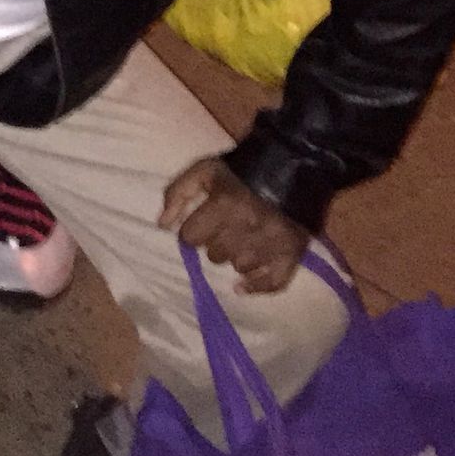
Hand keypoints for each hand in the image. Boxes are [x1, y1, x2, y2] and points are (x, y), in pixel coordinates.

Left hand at [160, 156, 310, 295]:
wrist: (290, 169)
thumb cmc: (240, 170)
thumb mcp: (203, 171)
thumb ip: (177, 193)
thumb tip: (162, 225)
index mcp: (224, 205)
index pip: (191, 237)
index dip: (192, 231)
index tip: (200, 224)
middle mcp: (247, 227)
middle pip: (214, 254)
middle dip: (215, 242)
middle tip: (225, 229)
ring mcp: (271, 243)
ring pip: (239, 266)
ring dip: (235, 257)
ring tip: (241, 241)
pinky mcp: (292, 253)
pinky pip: (272, 283)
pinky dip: (256, 286)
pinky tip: (241, 287)